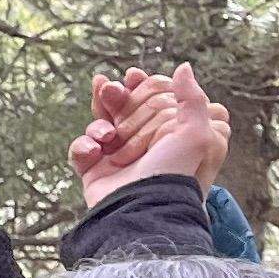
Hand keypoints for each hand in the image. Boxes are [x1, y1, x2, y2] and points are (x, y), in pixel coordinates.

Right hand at [72, 64, 219, 206]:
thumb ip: (193, 98)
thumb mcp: (197, 133)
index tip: (134, 76)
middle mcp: (146, 145)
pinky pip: (82, 149)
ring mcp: (119, 158)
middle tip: (111, 88)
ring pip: (100, 124)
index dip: (144, 86)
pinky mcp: (95, 171)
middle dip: (117, 98)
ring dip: (99, 120)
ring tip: (105, 133)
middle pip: (124, 108)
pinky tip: (94, 151)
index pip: (154, 100)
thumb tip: (183, 68)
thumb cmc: (176, 174)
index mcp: (171, 135)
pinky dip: (84, 147)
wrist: (143, 210)